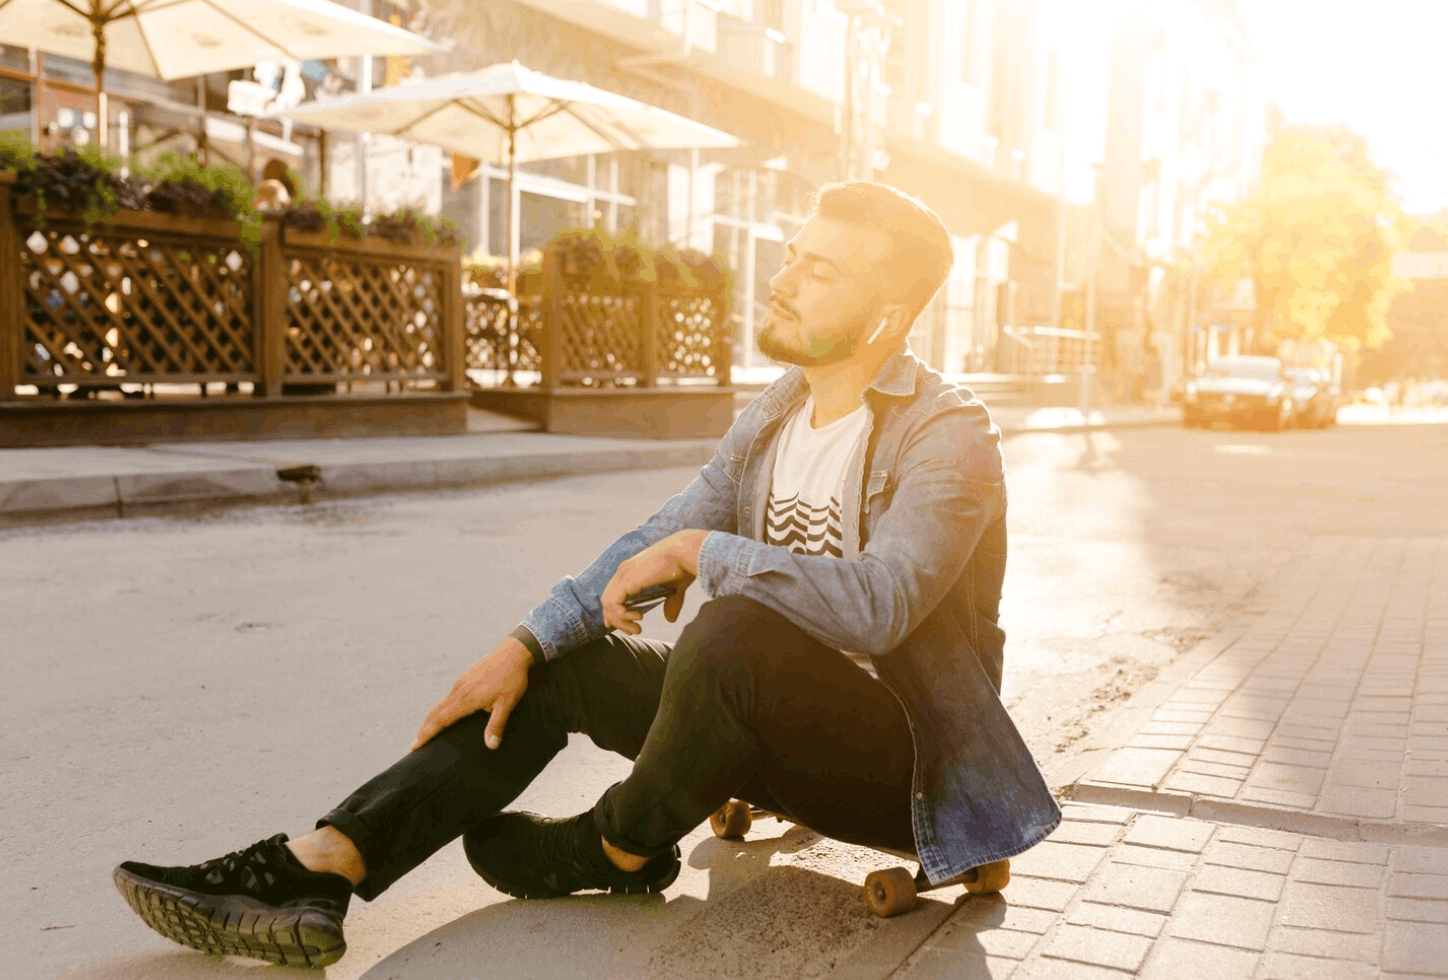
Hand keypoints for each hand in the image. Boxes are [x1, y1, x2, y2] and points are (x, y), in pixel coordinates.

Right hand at [412, 636, 532, 751]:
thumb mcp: (507, 703)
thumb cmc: (512, 679)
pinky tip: (444, 713)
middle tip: (415, 744)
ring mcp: (461, 683)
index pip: (441, 720)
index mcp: (467, 699)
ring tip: (426, 731)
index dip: (427, 733)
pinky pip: (448, 696)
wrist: (513, 652)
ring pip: (441, 703)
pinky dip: (440, 708)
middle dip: (424, 729)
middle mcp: (459, 691)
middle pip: (435, 712)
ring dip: (431, 718)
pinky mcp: (465, 678)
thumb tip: (491, 746)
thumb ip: (497, 725)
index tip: (415, 745)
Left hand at [601, 530, 707, 634]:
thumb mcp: (675, 588)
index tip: (624, 625)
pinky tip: (638, 618)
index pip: (612, 592)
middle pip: (608, 600)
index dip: (614, 611)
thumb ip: (671, 603)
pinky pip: (613, 604)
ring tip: (637, 629)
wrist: (685, 552)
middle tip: (633, 632)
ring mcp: (624, 575)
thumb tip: (670, 620)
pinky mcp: (627, 581)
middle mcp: (624, 571)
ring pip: (608, 604)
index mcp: (632, 570)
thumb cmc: (683, 565)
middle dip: (616, 620)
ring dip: (620, 621)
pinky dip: (622, 616)